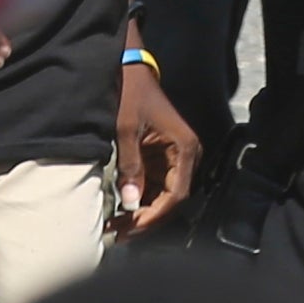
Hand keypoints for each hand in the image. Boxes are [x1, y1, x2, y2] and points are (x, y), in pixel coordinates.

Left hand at [110, 60, 202, 236]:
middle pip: (172, 200)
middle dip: (147, 218)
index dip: (154, 215)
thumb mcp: (127, 130)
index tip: (131, 228)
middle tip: (120, 233)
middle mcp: (186, 156)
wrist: (129, 69)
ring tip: (117, 226)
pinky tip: (122, 211)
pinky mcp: (162, 158)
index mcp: (185, 148)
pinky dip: (140, 200)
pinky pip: (155, 186)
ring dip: (143, 212)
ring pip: (163, 196)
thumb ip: (131, 166)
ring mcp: (174, 158)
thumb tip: (130, 201)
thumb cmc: (131, 94)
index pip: (176, 194)